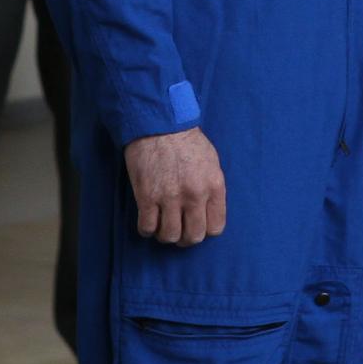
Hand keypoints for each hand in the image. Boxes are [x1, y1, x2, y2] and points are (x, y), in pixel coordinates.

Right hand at [123, 127, 225, 246]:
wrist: (160, 126)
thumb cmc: (187, 141)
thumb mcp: (211, 162)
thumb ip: (211, 188)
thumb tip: (208, 211)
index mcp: (214, 185)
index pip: (216, 227)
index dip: (205, 229)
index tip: (196, 224)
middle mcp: (195, 194)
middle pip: (193, 237)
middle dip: (185, 237)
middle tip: (178, 228)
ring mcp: (170, 197)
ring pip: (169, 236)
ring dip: (165, 234)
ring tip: (162, 223)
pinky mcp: (147, 197)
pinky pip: (146, 228)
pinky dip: (146, 229)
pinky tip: (148, 218)